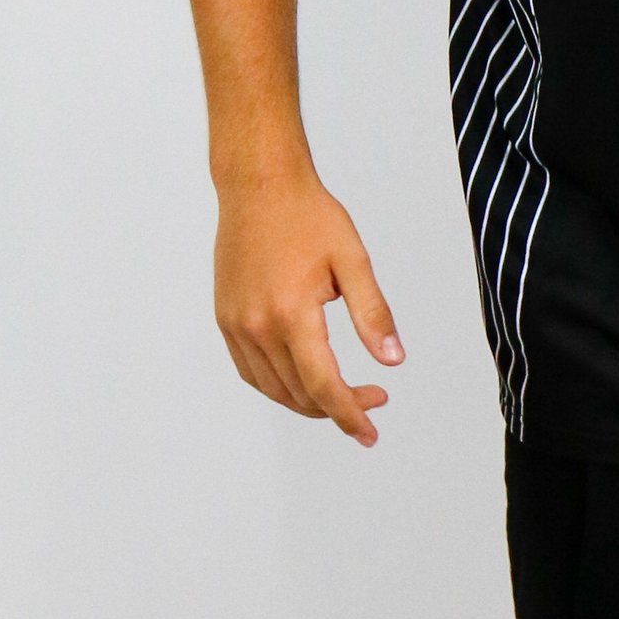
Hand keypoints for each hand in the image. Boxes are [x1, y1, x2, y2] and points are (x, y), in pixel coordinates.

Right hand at [212, 168, 403, 445]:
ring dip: (309, 402)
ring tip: (342, 394)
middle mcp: (257, 326)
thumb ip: (373, 314)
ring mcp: (236, 325)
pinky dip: (278, 386)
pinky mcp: (225, 319)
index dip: (351, 415)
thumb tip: (393, 359)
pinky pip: (250, 372)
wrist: (258, 186)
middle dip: (339, 407)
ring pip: (274, 389)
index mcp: (291, 313)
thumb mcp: (352, 261)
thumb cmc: (308, 215)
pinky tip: (303, 379)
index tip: (371, 431)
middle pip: (300, 394)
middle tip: (375, 396)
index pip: (324, 386)